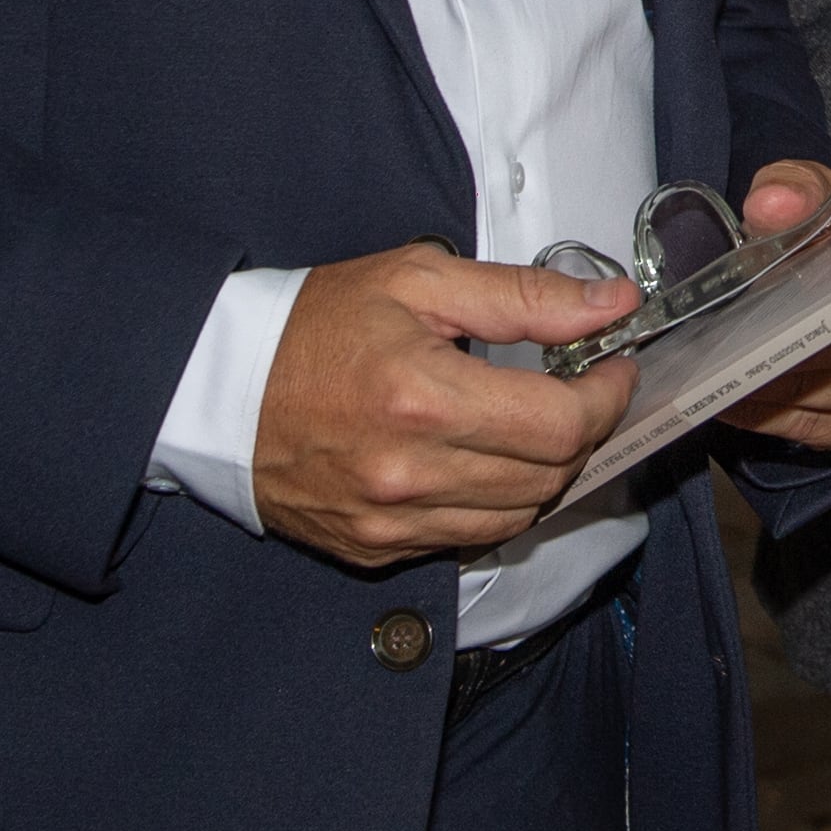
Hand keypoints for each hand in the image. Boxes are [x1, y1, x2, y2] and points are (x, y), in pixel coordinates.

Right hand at [252, 246, 642, 569]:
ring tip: (532, 422)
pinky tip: (482, 458)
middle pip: (551, 476)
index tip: (611, 368)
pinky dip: (495, 502)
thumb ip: (524, 295)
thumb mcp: (418, 280)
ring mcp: (391, 523)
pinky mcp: (375, 549)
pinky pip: (470, 538)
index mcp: (423, 398)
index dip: (607, 396)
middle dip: (582, 430)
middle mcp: (409, 474)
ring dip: (545, 471)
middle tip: (576, 389)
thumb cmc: (314, 325)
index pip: (562, 424)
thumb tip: (610, 304)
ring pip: (520, 516)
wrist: (219, 390)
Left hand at [727, 158, 830, 451]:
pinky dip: (793, 425)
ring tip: (726, 388)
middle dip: (794, 370)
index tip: (772, 321)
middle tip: (730, 366)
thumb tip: (771, 203)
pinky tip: (747, 410)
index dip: (829, 317)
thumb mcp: (826, 191)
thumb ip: (798, 189)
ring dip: (787, 402)